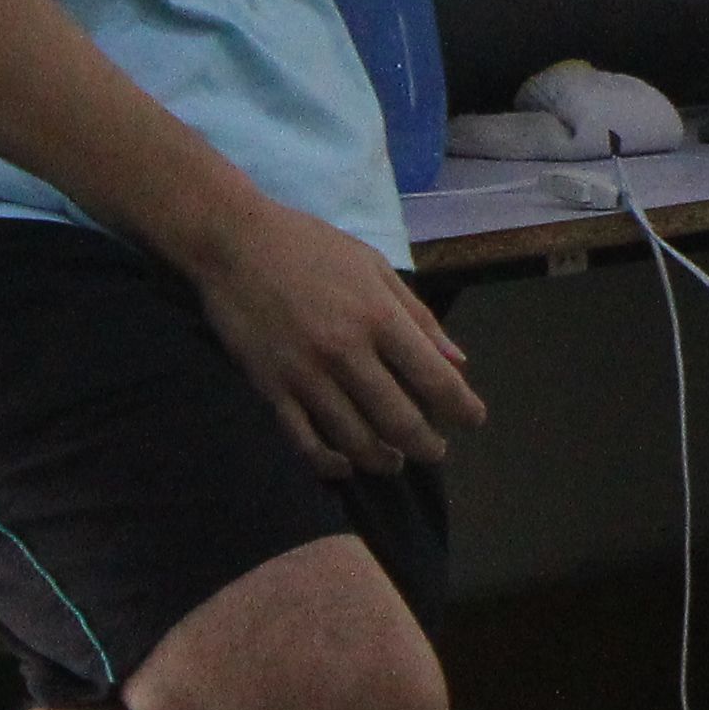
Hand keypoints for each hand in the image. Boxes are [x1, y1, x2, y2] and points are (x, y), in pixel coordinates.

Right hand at [183, 198, 482, 474]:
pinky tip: (344, 465)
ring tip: (393, 461)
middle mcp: (346, 352)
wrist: (235, 243)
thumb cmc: (312, 248)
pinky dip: (329, 463)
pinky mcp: (271, 389)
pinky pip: (305, 441)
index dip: (462, 408)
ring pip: (354, 439)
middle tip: (435, 451)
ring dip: (382, 460)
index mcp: (378, 317)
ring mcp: (306, 375)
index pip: (434, 378)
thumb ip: (418, 316)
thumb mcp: (375, 267)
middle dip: (426, 446)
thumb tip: (458, 362)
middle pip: (398, 421)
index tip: (473, 420)